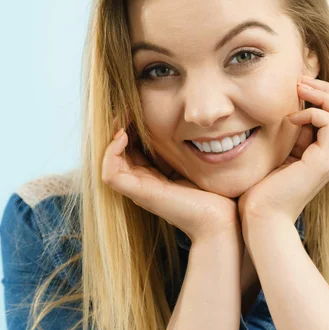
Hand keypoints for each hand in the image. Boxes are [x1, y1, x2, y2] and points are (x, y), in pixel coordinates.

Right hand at [101, 118, 242, 244]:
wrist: (219, 219)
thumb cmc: (212, 195)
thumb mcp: (192, 163)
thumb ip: (181, 149)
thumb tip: (184, 125)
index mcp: (153, 177)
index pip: (130, 150)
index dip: (129, 129)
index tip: (133, 110)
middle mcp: (142, 183)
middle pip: (117, 155)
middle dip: (118, 130)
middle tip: (124, 110)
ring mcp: (139, 189)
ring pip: (109, 162)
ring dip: (111, 139)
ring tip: (122, 122)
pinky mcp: (140, 193)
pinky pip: (110, 173)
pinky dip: (110, 153)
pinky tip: (123, 135)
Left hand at [237, 76, 328, 237]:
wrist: (260, 220)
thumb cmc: (261, 193)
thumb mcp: (278, 157)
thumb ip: (290, 138)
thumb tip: (288, 114)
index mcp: (324, 154)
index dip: (325, 95)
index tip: (298, 87)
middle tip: (302, 82)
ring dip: (324, 95)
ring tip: (299, 91)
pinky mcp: (322, 164)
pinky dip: (313, 114)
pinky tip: (290, 120)